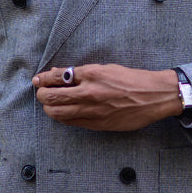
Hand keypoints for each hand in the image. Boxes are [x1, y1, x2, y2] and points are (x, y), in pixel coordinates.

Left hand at [32, 63, 181, 130]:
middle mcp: (89, 92)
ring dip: (49, 108)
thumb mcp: (106, 69)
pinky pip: (72, 122)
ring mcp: (92, 110)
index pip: (56, 77)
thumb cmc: (131, 80)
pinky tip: (63, 113)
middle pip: (52, 97)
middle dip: (42, 95)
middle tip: (42, 93)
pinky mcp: (97, 124)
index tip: (38, 80)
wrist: (154, 96)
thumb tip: (59, 74)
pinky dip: (63, 118)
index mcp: (91, 74)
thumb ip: (81, 73)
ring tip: (49, 105)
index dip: (43, 79)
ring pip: (58, 113)